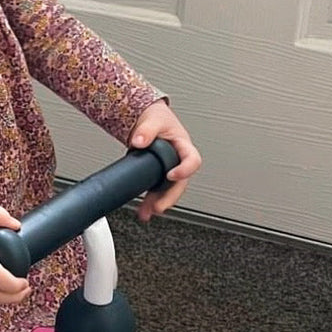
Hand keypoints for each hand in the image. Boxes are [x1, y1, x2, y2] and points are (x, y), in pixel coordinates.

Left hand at [128, 100, 201, 220]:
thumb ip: (146, 130)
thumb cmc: (157, 118)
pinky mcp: (157, 174)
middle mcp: (179, 160)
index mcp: (183, 146)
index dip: (184, 169)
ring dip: (158, 202)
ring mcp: (169, 169)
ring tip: (147, 212)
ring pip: (168, 190)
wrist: (148, 119)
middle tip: (158, 206)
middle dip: (170, 196)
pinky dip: (150, 200)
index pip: (192, 160)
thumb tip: (139, 141)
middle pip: (180, 183)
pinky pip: (157, 189)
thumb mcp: (153, 119)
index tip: (171, 175)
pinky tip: (143, 209)